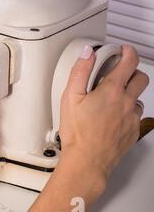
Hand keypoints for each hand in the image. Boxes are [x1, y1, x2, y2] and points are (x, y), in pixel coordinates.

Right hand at [59, 44, 148, 185]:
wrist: (87, 161)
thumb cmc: (78, 133)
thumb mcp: (70, 97)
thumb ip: (79, 71)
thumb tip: (87, 53)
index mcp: (111, 90)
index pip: (129, 61)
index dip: (127, 51)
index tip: (122, 50)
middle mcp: (126, 102)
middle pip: (141, 77)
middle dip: (132, 71)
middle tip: (118, 73)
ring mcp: (132, 118)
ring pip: (138, 98)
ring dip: (128, 93)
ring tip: (110, 99)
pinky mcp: (133, 132)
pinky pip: (135, 116)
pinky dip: (126, 112)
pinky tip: (111, 118)